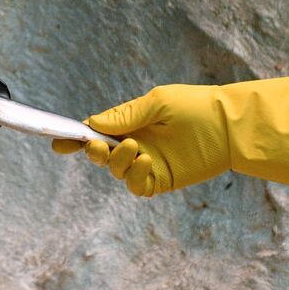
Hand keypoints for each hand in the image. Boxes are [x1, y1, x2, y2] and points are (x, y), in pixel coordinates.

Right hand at [53, 77, 288, 197]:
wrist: (230, 125)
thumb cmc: (195, 106)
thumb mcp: (157, 103)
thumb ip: (125, 115)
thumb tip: (92, 123)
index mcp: (132, 124)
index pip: (96, 133)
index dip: (76, 139)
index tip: (59, 143)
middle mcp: (136, 144)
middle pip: (101, 156)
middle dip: (93, 152)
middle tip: (98, 146)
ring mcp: (149, 163)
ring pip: (117, 172)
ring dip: (118, 162)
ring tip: (135, 149)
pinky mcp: (163, 180)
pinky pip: (137, 186)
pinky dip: (135, 176)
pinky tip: (145, 163)